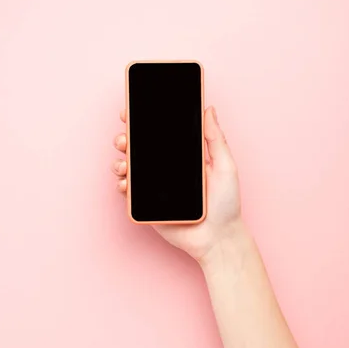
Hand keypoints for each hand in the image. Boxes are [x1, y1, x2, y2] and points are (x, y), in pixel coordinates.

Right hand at [112, 106, 241, 262]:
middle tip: (125, 137)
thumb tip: (209, 109)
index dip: (144, 120)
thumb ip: (216, 139)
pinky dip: (122, 184)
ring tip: (125, 162)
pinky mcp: (148, 205)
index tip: (132, 109)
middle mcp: (167, 170)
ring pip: (130, 168)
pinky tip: (125, 181)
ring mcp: (155, 188)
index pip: (160, 134)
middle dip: (126, 138)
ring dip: (121, 160)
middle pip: (140, 148)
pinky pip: (129, 192)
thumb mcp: (225, 166)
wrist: (218, 238)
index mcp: (183, 156)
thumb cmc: (226, 205)